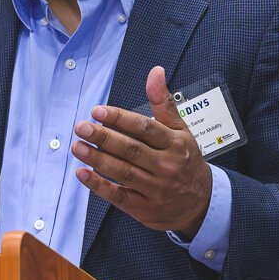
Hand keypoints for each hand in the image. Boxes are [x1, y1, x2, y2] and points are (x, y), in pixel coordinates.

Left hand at [72, 65, 211, 235]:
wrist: (201, 203)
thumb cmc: (186, 161)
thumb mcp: (181, 130)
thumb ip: (163, 103)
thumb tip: (155, 72)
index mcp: (175, 144)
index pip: (144, 128)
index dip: (120, 118)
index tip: (98, 111)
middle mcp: (165, 166)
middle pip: (131, 149)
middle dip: (103, 137)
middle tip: (81, 127)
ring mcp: (155, 189)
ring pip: (123, 172)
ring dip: (97, 159)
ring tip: (77, 146)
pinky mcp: (144, 207)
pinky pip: (118, 196)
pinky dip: (99, 185)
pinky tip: (83, 173)